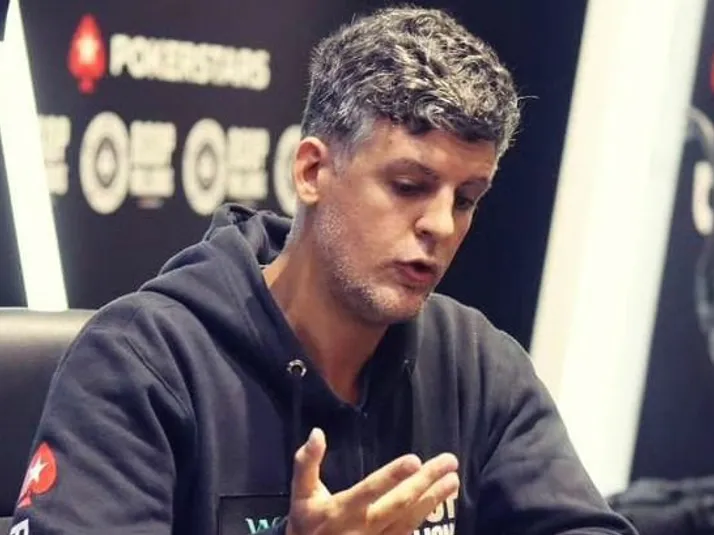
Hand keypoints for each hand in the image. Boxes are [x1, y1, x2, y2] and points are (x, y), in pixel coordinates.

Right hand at [286, 428, 458, 534]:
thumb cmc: (306, 523)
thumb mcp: (301, 493)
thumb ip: (307, 462)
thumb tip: (317, 432)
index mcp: (341, 510)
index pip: (370, 490)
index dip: (392, 476)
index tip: (415, 460)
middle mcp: (363, 528)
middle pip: (399, 504)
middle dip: (425, 483)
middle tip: (449, 462)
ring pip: (409, 520)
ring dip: (433, 499)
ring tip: (453, 480)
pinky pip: (408, 534)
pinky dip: (425, 517)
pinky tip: (439, 501)